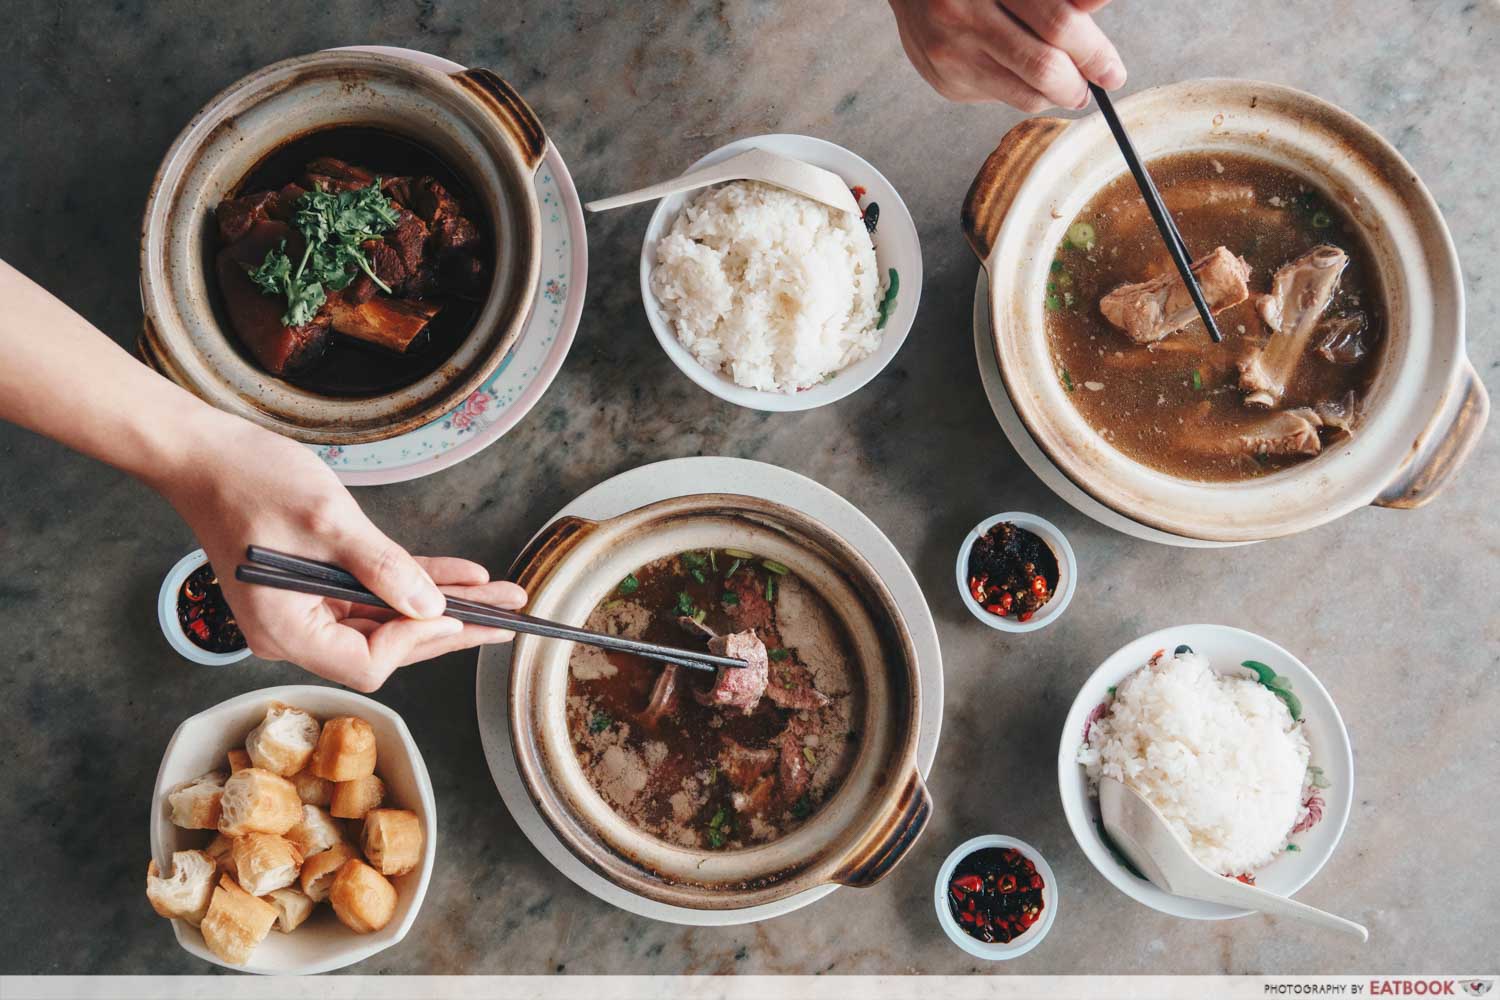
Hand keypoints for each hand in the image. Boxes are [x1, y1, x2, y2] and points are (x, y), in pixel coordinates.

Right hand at [157, 413, 524, 690]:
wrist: (203, 453)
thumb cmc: (250, 480)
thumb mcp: (328, 522)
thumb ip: (382, 569)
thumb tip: (432, 610)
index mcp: (286, 629)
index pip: (369, 662)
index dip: (417, 639)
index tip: (455, 611)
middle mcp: (294, 631)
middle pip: (387, 645)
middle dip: (452, 627)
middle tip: (511, 619)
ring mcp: (304, 611)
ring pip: (388, 618)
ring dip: (444, 605)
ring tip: (501, 597)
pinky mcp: (314, 587)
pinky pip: (373, 593)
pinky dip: (414, 584)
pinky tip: (465, 577)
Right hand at [888, 0, 1125, 111]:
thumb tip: (1099, 5)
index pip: (1057, 23)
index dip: (1094, 51)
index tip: (1113, 70)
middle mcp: (963, 16)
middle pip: (1044, 65)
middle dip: (1082, 80)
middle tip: (1101, 80)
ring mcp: (950, 54)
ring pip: (1026, 93)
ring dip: (1060, 94)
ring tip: (1070, 83)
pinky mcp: (946, 83)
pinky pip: (1004, 100)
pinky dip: (1028, 92)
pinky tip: (1027, 75)